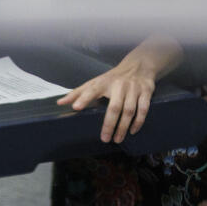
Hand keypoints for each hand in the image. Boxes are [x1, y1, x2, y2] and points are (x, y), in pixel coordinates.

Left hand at [56, 35, 182, 143]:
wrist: (138, 66)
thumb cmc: (112, 78)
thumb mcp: (95, 82)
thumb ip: (78, 93)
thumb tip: (60, 103)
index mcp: (103, 82)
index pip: (91, 90)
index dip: (83, 98)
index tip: (75, 107)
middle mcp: (118, 85)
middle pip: (114, 107)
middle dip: (109, 124)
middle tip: (104, 138)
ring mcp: (133, 89)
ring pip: (129, 110)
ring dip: (123, 126)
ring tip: (117, 139)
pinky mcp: (145, 92)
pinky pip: (143, 109)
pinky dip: (138, 122)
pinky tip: (132, 131)